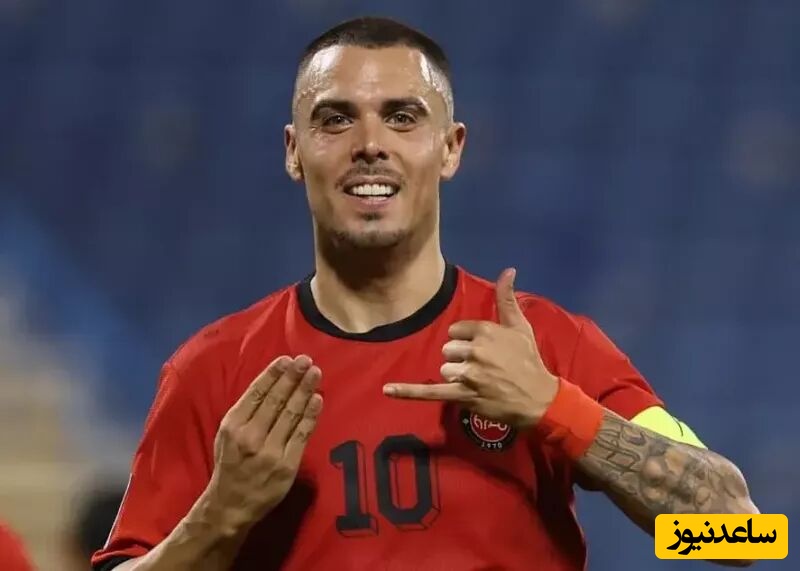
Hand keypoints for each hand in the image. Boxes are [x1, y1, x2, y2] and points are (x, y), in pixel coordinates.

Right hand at [200, 355, 322, 534]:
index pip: (257, 392)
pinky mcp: (287, 465)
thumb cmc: (230, 464)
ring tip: (315, 373)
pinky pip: (302, 435)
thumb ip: (246, 412)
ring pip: (291, 414)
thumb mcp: (227, 434)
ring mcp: (270, 451)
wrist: (230, 506)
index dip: (273, 374)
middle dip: (293, 377)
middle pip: (277, 400)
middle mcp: (251, 436)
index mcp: (234, 425)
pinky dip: (311, 415)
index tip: (287, 359)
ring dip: (305, 390)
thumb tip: (271, 383)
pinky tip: (317, 399)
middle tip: (306, 360)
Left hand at [383, 268, 557, 429]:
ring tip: (478, 382)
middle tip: (483, 368)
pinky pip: (430, 392)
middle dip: (460, 358)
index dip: (467, 340)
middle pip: (448, 350)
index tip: (483, 350)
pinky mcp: (462, 395)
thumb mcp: (520, 326)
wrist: (538, 398)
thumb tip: (508, 270)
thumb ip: (507, 298)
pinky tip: (387, 389)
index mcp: (485, 331)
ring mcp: (468, 374)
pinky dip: (407, 391)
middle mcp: (475, 350)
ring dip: (456, 376)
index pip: (456, 331)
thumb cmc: (529, 361)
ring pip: (444, 368)